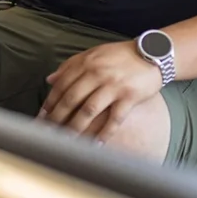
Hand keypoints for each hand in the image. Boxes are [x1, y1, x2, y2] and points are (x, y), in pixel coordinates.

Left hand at [39, 41, 162, 141]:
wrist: (154, 54)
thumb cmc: (122, 55)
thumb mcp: (95, 53)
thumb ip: (72, 64)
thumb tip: (50, 79)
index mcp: (88, 62)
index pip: (62, 84)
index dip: (50, 102)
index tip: (42, 117)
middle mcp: (98, 73)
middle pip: (71, 99)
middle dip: (58, 119)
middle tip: (49, 134)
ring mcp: (114, 85)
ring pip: (88, 111)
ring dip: (76, 129)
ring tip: (67, 142)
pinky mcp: (129, 97)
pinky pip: (114, 119)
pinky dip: (104, 134)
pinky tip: (97, 144)